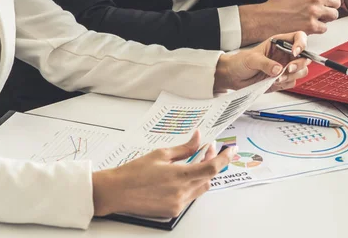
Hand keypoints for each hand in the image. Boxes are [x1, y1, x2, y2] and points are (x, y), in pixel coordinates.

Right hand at [92, 130, 235, 217]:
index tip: (232, 150)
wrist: (116, 192)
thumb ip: (184, 148)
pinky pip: (190, 197)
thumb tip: (197, 137)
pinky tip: (181, 177)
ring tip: (194, 161)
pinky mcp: (173, 211)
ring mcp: (178, 204)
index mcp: (179, 176)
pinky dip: (190, 186)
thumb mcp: (161, 154)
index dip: (225, 158)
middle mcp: (181, 192)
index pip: (212, 167)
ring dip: (202, 175)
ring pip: (201, 188)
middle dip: (212, 163)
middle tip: (207, 150)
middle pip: (209, 177)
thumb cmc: (134, 172)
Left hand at [213, 31, 309, 92]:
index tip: (295, 52)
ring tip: (277, 78)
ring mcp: (285, 68)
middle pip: (304, 57)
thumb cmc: (240, 62)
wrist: (234, 77)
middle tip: (288, 68)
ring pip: (301, 71)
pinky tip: (274, 82)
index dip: (301, 44)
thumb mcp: (252, 59)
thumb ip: (265, 63)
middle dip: (298, 64)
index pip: (298, 38)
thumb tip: (278, 69)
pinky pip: (292, 82)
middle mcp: (285, 55)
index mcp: (279, 43)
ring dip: (291, 76)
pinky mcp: (282, 80)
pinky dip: (284, 84)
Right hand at [240, 0, 341, 43]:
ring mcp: (314, 12)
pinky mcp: (312, 25)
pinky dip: (318, 28)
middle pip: (337, 2)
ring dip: (326, 18)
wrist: (268, 18)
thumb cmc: (280, 4)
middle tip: (320, 9)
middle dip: (330, 7)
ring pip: (334, 15)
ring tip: (315, 17)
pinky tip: (309, 24)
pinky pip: (325, 28)